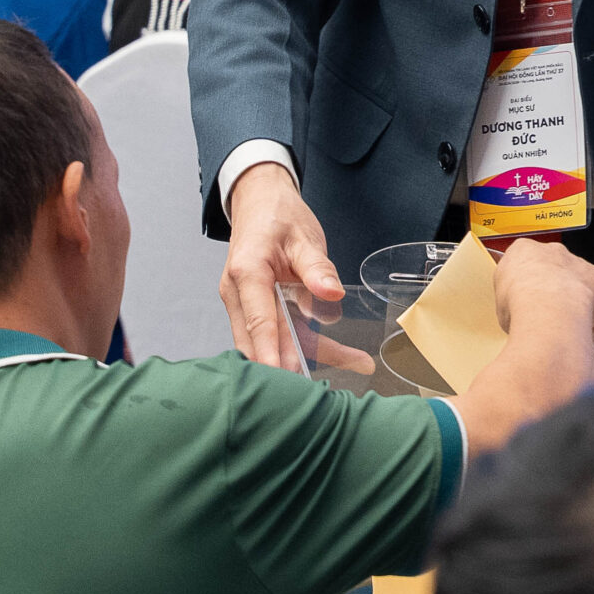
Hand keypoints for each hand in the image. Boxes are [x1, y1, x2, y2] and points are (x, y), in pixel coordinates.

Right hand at [219, 163, 340, 370]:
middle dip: (289, 367)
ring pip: (273, 342)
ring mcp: (245, 304)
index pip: (259, 320)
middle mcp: (238, 293)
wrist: (260, 202)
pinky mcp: (257, 310)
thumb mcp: (304, 236)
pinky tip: (341, 357)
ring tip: (355, 365)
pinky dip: (306, 347)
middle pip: (263, 340)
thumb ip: (317, 267)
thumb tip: (331, 294)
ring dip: (307, 358)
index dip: (272, 351)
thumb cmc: (278, 216)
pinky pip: (279, 334)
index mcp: (247, 272)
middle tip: (320, 391)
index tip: (283, 376)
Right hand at [490, 237, 593, 334]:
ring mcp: (577, 261)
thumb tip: (514, 308)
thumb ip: (509, 296)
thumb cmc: (521, 307)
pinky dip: (593, 305)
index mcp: (523, 250)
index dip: (524, 282)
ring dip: (572, 296)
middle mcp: (552, 250)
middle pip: (552, 265)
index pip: (523, 259)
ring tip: (563, 319)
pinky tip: (582, 319)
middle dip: (550, 286)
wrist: (549, 312)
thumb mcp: (499, 301)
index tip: (523, 297)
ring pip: (577, 278)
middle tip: (545, 310)